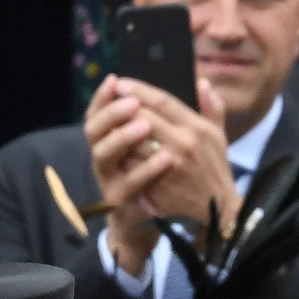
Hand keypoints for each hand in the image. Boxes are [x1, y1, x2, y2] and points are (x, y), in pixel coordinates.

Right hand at [84, 73, 173, 274]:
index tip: (116, 79)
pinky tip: (165, 159)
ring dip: (122, 137)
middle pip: (95, 127)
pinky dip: (146, 170)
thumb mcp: (179, 141)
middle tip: (133, 103)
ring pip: (103, 153)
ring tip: (144, 126)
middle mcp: (106, 155)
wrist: (162, 219)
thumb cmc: (167, 176)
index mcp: (113, 138)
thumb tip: (203, 84)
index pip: (100, 110)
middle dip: (113, 112)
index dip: (104, 95)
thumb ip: (191, 114)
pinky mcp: (121, 200)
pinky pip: (129, 183)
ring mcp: (109, 178)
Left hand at [125, 77, 242, 238]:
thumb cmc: (215, 168)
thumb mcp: (219, 137)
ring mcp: (170, 164)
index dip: (139, 90)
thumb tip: (203, 83)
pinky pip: (132, 164)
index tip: (121, 83)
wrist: (218, 208)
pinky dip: (124, 156)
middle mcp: (184, 143)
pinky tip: (118, 152)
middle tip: (111, 103)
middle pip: (143, 117)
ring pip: (133, 141)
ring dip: (119, 132)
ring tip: (110, 126)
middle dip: (123, 108)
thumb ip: (212, 108)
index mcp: (198, 128)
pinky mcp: (159, 182)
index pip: (163, 101)